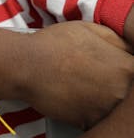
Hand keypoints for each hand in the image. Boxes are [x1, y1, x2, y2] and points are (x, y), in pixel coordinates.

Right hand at [19, 21, 133, 128]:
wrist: (25, 64)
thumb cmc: (55, 44)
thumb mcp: (91, 29)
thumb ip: (120, 41)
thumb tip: (131, 49)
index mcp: (127, 68)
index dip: (126, 69)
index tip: (114, 67)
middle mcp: (121, 92)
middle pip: (129, 94)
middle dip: (115, 84)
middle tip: (95, 76)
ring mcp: (105, 109)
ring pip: (114, 108)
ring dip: (104, 99)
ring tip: (84, 86)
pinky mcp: (88, 121)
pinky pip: (97, 118)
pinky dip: (89, 110)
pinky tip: (76, 96)